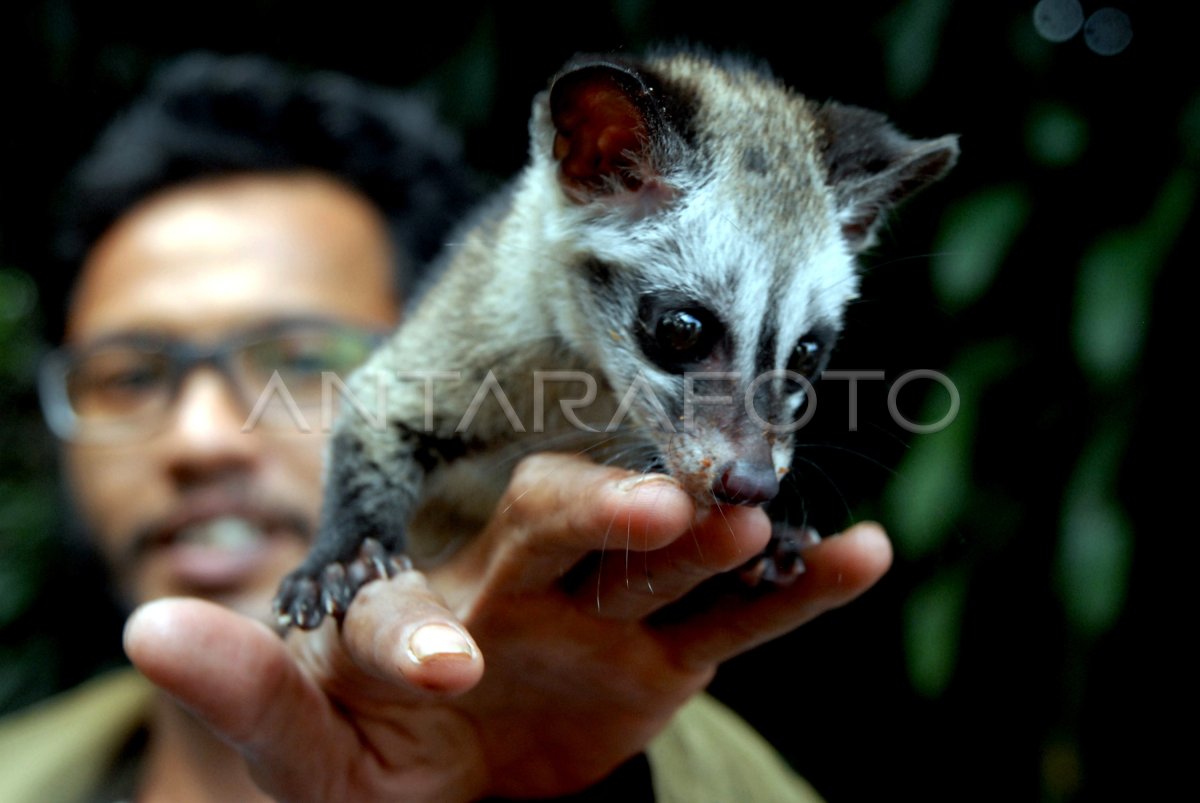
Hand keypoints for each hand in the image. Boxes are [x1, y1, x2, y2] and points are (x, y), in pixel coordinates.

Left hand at [124, 453, 891, 801]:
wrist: (471, 789)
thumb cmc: (376, 766)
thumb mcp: (311, 758)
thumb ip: (250, 695)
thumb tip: (145, 626)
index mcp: (410, 601)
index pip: (408, 595)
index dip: (426, 624)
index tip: (446, 674)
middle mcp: (509, 582)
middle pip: (550, 528)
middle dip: (597, 519)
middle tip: (653, 513)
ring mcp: (598, 613)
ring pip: (658, 556)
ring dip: (708, 532)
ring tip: (757, 519)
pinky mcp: (668, 652)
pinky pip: (740, 616)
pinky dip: (796, 587)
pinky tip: (860, 557)